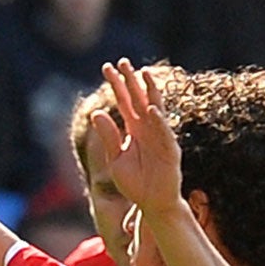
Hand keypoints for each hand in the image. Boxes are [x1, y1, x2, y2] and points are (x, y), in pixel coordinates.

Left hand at [91, 60, 181, 215]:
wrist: (153, 204)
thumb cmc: (135, 184)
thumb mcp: (116, 160)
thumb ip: (108, 137)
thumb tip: (95, 113)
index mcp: (134, 130)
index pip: (124, 102)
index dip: (116, 85)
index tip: (107, 68)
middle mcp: (148, 129)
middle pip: (139, 99)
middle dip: (131, 81)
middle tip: (122, 61)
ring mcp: (160, 137)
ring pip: (155, 109)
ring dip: (149, 92)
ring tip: (143, 75)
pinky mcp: (169, 150)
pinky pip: (163, 132)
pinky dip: (158, 121)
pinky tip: (151, 108)